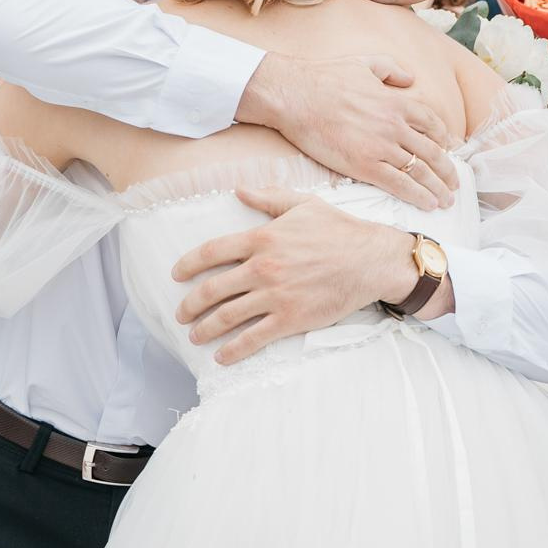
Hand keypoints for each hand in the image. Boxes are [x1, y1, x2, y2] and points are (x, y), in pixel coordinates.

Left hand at [171, 187, 426, 364]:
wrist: (372, 260)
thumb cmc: (340, 230)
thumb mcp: (303, 204)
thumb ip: (268, 198)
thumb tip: (239, 191)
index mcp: (262, 238)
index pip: (212, 252)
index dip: (188, 264)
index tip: (176, 274)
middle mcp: (263, 267)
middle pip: (212, 289)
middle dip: (190, 305)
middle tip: (181, 314)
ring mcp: (276, 295)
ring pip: (227, 316)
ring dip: (205, 329)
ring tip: (195, 336)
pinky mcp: (291, 319)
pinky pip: (254, 338)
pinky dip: (233, 350)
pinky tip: (221, 356)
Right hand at [236, 53, 458, 209]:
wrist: (296, 96)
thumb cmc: (325, 78)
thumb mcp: (364, 63)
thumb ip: (391, 70)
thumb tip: (410, 78)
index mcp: (397, 102)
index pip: (432, 124)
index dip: (444, 140)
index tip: (449, 151)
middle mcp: (395, 125)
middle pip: (433, 152)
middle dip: (447, 171)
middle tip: (454, 183)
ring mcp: (381, 147)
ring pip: (420, 171)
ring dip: (438, 188)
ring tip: (447, 200)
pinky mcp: (365, 166)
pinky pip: (399, 184)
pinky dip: (418, 196)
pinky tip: (428, 204)